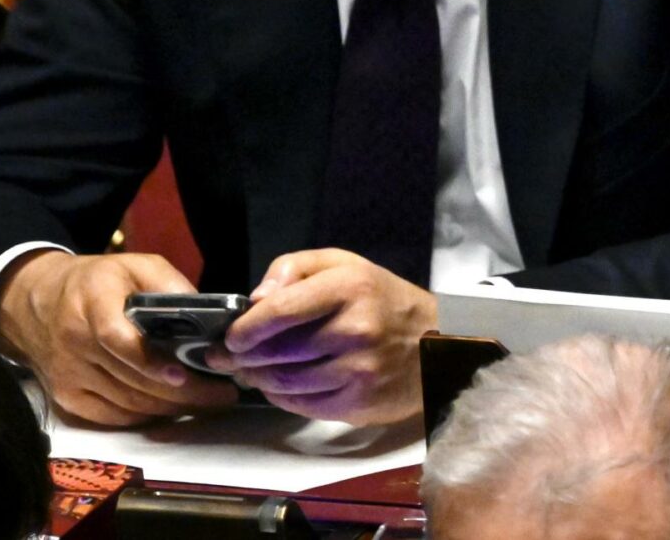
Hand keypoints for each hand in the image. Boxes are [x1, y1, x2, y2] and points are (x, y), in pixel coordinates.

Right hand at [0, 248, 240, 424]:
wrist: (35, 304)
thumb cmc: (97, 282)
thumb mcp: (135, 266)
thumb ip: (169, 284)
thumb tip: (206, 312)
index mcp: (92, 305)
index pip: (117, 339)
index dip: (149, 361)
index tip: (182, 374)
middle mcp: (76, 343)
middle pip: (130, 379)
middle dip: (182, 392)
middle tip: (222, 394)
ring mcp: (69, 375)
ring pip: (125, 402)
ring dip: (170, 408)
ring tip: (208, 402)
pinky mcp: (66, 396)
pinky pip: (110, 416)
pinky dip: (144, 416)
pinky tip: (172, 410)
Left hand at [203, 248, 434, 423]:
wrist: (439, 344)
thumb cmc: (383, 300)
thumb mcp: (345, 265)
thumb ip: (294, 267)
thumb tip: (256, 298)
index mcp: (351, 287)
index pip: (280, 310)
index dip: (245, 328)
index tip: (230, 337)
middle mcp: (356, 328)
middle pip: (275, 352)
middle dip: (244, 358)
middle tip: (231, 358)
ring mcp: (358, 369)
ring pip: (283, 382)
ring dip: (259, 379)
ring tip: (253, 371)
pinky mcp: (358, 402)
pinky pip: (300, 404)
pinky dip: (281, 397)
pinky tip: (281, 386)